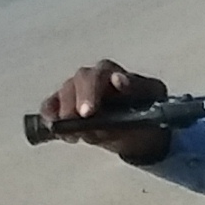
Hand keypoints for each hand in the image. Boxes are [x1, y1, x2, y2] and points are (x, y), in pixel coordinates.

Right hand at [38, 61, 177, 162]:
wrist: (138, 131)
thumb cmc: (146, 108)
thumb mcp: (153, 98)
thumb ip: (138, 89)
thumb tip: (119, 81)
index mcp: (112, 72)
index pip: (102, 72)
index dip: (96, 88)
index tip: (94, 106)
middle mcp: (90, 78)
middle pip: (80, 81)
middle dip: (82, 99)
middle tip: (85, 117)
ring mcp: (74, 91)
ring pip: (64, 94)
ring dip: (68, 113)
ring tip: (76, 132)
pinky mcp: (62, 105)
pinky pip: (50, 107)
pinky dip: (50, 115)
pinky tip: (55, 126)